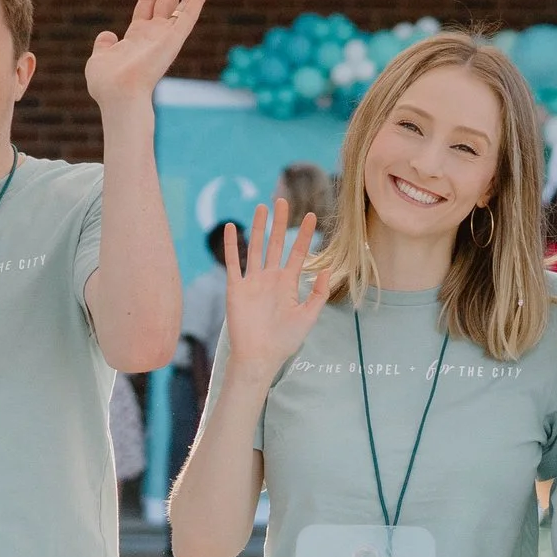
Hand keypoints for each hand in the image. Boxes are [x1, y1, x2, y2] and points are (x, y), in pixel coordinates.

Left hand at [84, 0, 212, 112]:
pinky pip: (189, 14)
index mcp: (137, 36)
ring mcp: (166, 35)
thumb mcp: (99, 58)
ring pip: (183, 2)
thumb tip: (107, 35)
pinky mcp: (175, 38)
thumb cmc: (106, 83)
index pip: (147, 1)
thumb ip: (104, 45)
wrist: (118, 94)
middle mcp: (155, 34)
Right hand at [221, 198, 332, 380]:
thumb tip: (325, 269)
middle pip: (276, 243)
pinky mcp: (236, 288)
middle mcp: (270, 278)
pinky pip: (233, 262)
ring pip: (256, 248)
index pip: (298, 253)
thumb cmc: (284, 341)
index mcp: (288, 284)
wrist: (259, 356)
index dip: (305, 235)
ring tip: (262, 207)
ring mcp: (252, 282)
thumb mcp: (308, 316)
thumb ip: (317, 293)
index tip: (312, 216)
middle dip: (280, 222)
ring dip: (258, 228)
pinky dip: (232, 245)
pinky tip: (230, 228)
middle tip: (283, 200)